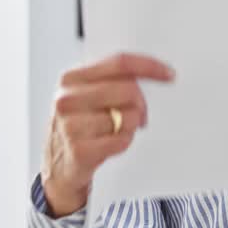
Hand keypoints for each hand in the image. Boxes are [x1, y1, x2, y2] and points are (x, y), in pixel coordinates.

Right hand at [41, 53, 174, 216]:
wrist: (58, 164)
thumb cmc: (79, 125)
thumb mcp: (88, 96)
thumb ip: (112, 80)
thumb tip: (152, 73)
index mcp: (71, 78)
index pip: (119, 63)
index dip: (149, 67)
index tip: (168, 74)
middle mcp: (67, 99)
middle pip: (128, 89)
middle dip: (141, 104)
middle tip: (139, 115)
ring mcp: (71, 125)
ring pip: (127, 116)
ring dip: (130, 126)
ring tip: (116, 130)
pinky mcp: (80, 150)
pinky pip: (122, 139)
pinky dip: (124, 141)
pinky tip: (110, 143)